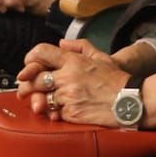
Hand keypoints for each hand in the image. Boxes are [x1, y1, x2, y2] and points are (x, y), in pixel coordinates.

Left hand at [14, 39, 131, 124]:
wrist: (129, 101)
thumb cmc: (116, 80)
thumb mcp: (101, 56)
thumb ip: (80, 46)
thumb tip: (62, 43)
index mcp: (73, 61)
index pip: (41, 53)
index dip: (30, 59)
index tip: (28, 68)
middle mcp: (68, 77)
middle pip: (35, 78)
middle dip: (26, 85)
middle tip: (25, 89)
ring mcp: (68, 96)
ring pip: (41, 97)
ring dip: (39, 100)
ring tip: (40, 102)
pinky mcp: (71, 113)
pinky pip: (53, 113)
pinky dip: (52, 113)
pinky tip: (56, 112)